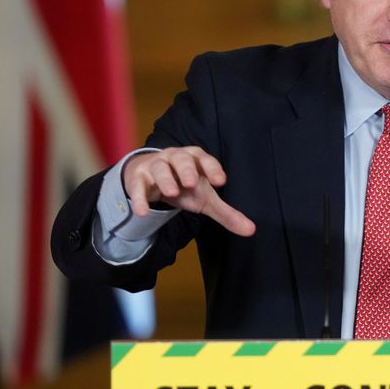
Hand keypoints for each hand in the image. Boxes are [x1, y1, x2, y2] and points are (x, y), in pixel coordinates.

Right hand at [123, 147, 255, 236]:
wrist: (151, 178)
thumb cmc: (184, 185)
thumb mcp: (205, 199)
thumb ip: (226, 213)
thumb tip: (251, 231)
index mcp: (196, 160)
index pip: (206, 160)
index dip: (213, 168)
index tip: (220, 181)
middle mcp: (175, 158)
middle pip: (181, 158)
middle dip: (187, 169)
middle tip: (192, 183)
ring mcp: (156, 165)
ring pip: (159, 167)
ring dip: (165, 179)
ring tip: (172, 193)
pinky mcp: (139, 177)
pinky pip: (138, 185)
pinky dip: (139, 198)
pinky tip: (143, 212)